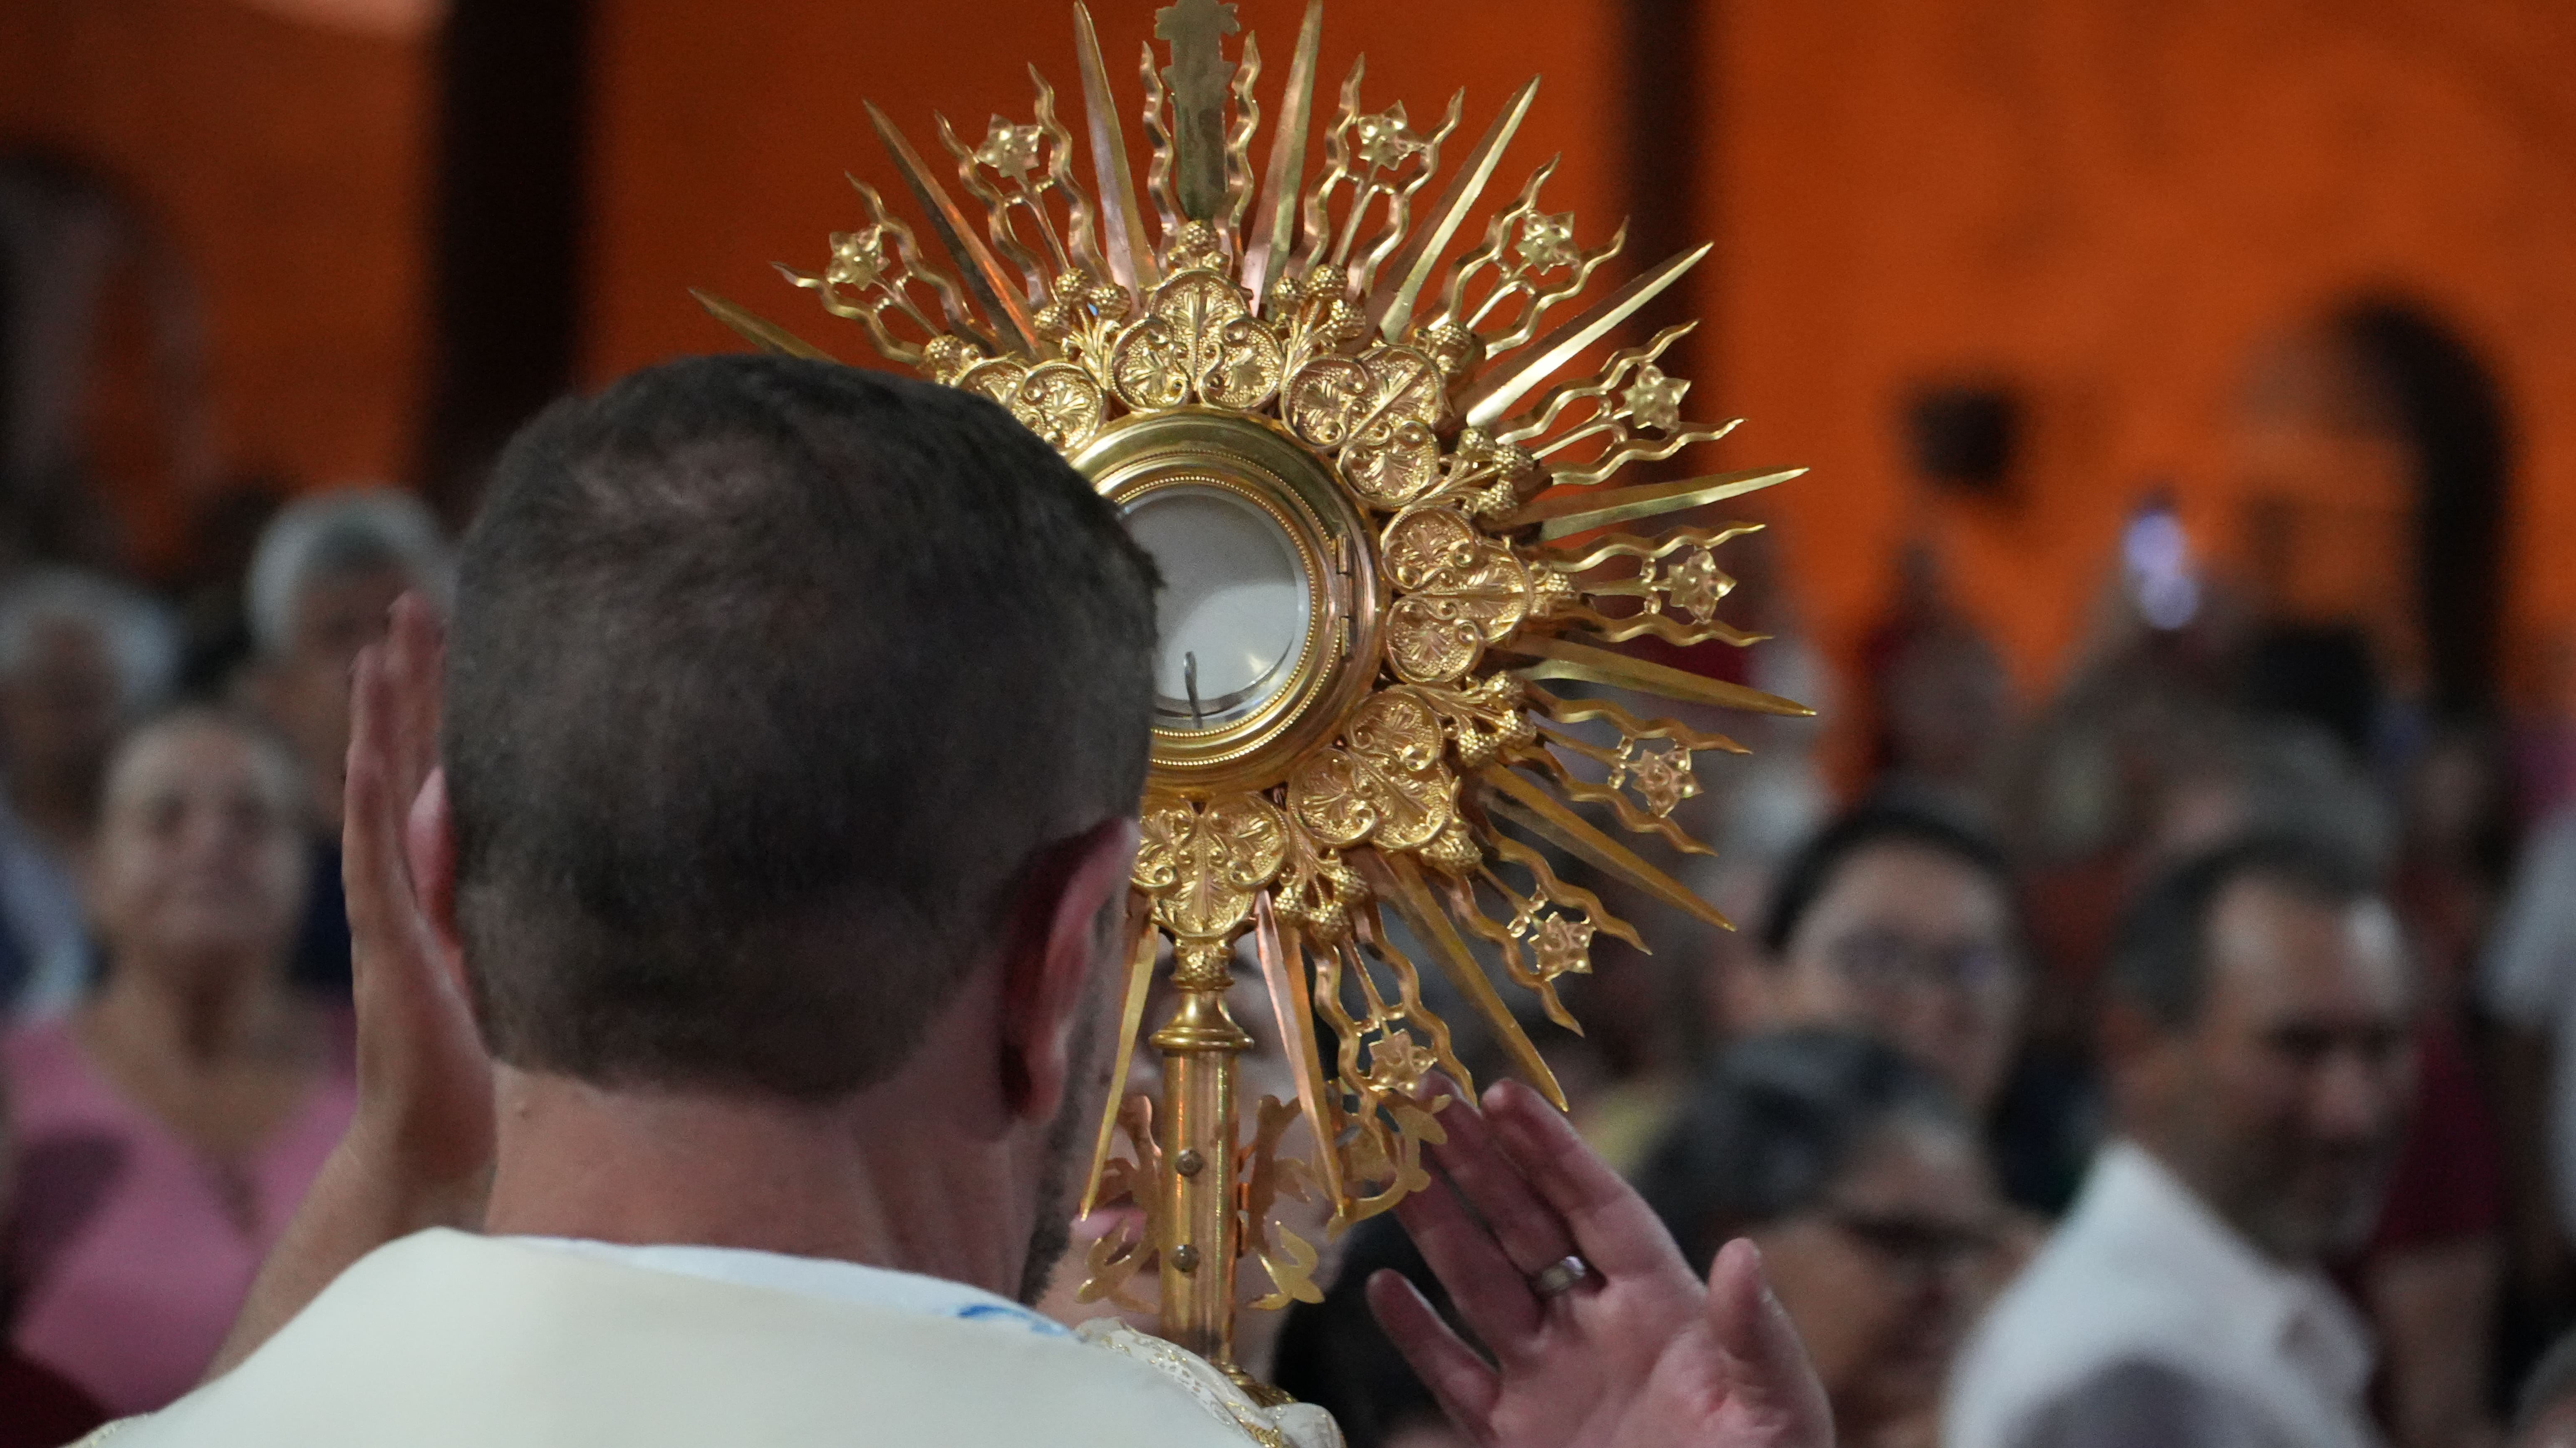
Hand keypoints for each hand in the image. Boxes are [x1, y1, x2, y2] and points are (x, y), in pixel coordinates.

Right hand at [339, 593, 491, 1215]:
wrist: (450, 1140)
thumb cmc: (500, 1060)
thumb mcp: (532, 956)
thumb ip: (533, 900)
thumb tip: (568, 840)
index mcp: (450, 878)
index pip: (450, 769)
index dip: (457, 702)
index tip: (470, 630)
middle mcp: (411, 883)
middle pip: (408, 758)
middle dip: (410, 681)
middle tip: (409, 601)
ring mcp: (389, 911)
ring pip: (376, 793)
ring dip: (376, 720)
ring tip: (375, 648)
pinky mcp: (386, 948)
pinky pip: (369, 865)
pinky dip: (366, 807)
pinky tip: (364, 755)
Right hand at [1375, 1078, 1831, 1447]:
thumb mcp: (1779, 1407)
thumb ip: (1755, 1336)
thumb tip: (1742, 1253)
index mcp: (1660, 1305)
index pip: (1595, 1206)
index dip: (1549, 1147)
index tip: (1502, 1092)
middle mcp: (1594, 1328)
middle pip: (1524, 1225)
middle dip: (1476, 1160)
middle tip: (1426, 1095)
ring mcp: (1549, 1379)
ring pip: (1478, 1284)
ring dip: (1436, 1224)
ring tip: (1393, 1166)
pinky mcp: (1512, 1438)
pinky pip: (1454, 1376)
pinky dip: (1416, 1334)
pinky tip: (1382, 1287)